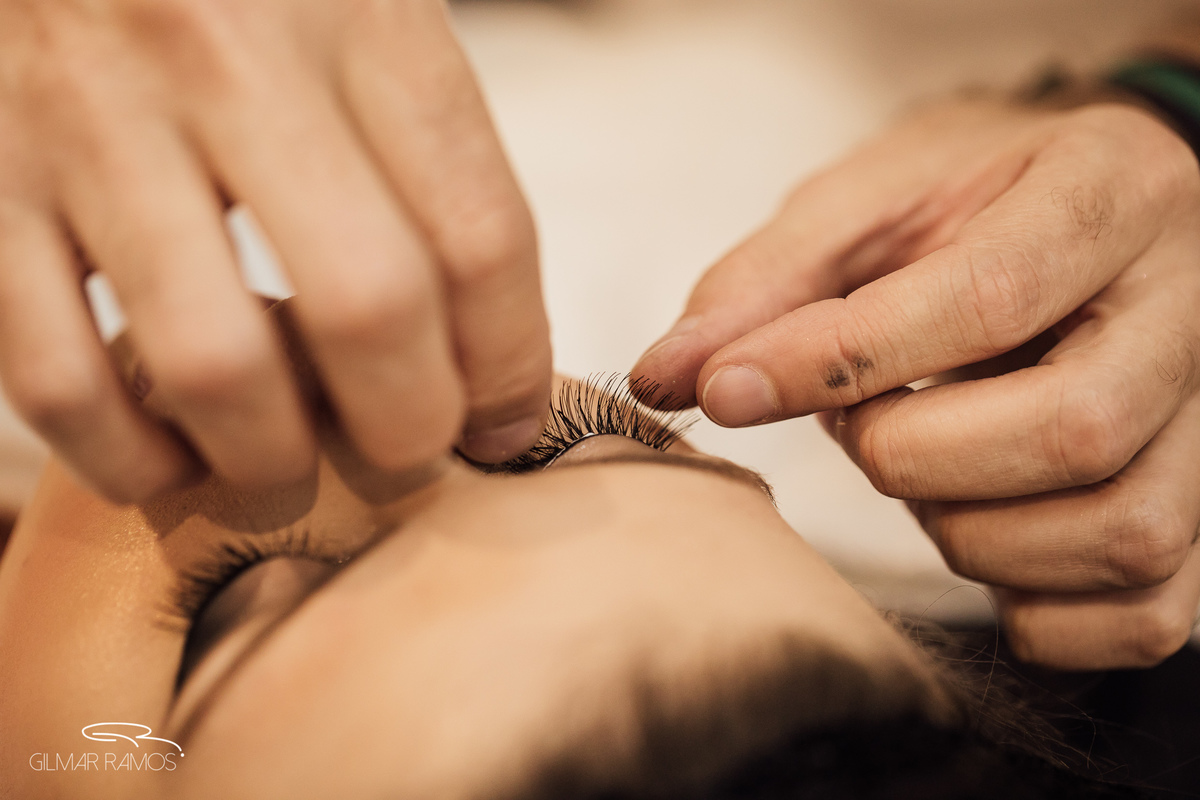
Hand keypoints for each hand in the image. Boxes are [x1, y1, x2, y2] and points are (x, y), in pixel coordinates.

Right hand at [0, 0, 550, 502]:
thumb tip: (490, 362)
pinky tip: (166, 456)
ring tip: (287, 464)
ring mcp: (91, 119)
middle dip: (409, 425)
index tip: (506, 419)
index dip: (511, 362)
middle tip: (406, 450)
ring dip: (271, 460)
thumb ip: (431, 150)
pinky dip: (123, 454)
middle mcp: (228, 57)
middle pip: (369, 308)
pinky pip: (53, 376)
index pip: (480, 233)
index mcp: (358, 11)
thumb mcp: (365, 2)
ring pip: (213, 365)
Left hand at [633, 95, 1199, 668]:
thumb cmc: (970, 201)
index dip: (841, 361)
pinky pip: (1145, 613)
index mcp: (1108, 191)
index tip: (729, 388)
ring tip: (921, 466)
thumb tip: (664, 378)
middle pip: (1070, 429)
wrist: (1084, 209)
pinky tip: (981, 537)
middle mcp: (1192, 304)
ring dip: (968, 532)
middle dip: (912, 455)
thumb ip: (765, 285)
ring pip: (1116, 531)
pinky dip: (1035, 609)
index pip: (988, 298)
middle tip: (860, 425)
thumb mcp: (866, 204)